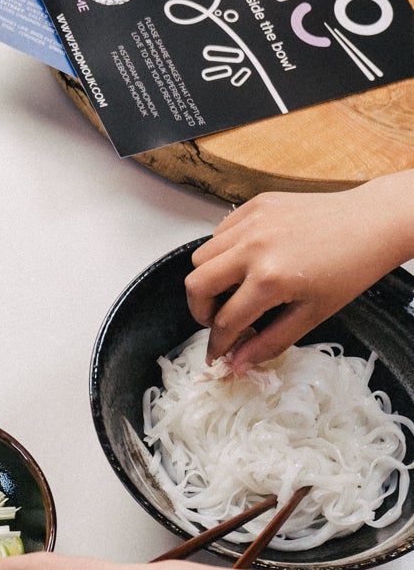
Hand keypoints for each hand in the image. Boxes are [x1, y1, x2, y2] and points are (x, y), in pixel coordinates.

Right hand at [186, 177, 413, 369]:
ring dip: (209, 279)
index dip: (218, 344)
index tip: (218, 354)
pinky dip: (223, 251)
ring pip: (201, 256)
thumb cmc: (350, 268)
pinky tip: (245, 261)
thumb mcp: (312, 315)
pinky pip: (220, 232)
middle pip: (196, 285)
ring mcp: (252, 222)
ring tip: (232, 290)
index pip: (225, 321)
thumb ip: (270, 342)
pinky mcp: (255, 205)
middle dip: (201, 311)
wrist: (372, 223)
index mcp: (270, 279)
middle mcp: (253, 247)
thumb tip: (239, 364)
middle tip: (219, 320)